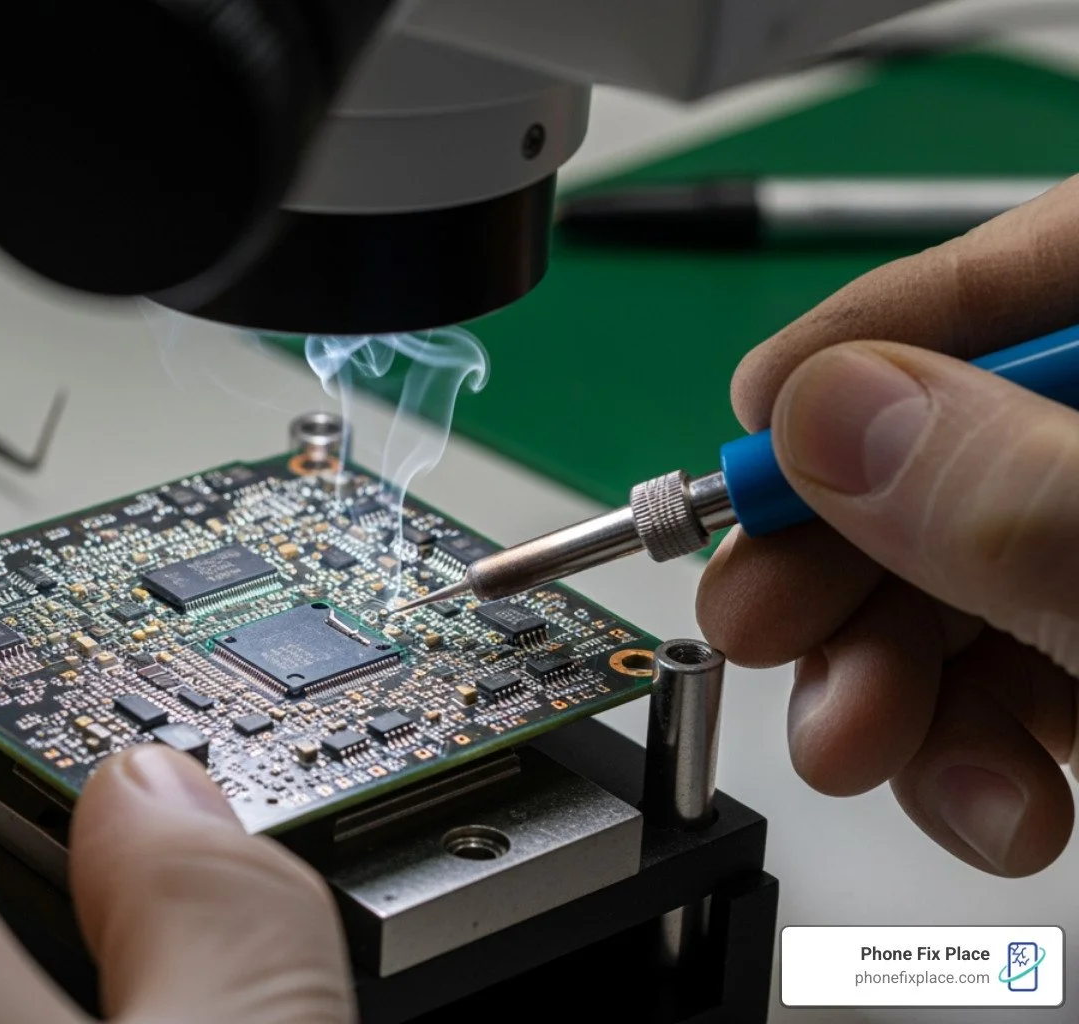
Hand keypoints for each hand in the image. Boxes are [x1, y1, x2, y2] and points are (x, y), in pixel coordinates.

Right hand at [698, 177, 1078, 877]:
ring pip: (959, 585)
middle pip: (947, 455)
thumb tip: (818, 416)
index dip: (860, 344)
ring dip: (890, 684)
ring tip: (868, 749)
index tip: (751, 425)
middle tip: (761, 628)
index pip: (1007, 278)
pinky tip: (997, 801)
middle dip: (844, 566)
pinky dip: (976, 750)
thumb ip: (1011, 493)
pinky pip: (1014, 677)